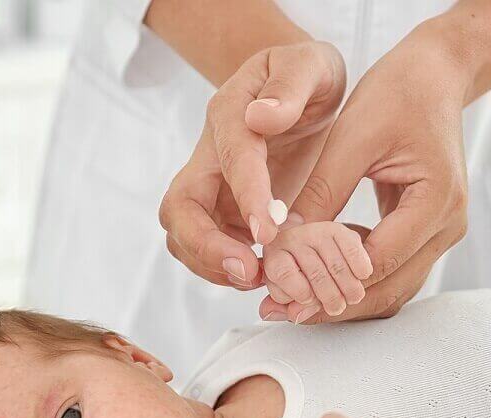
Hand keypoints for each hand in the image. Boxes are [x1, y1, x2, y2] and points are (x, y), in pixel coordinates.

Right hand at [158, 40, 345, 289]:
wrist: (302, 90)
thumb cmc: (308, 75)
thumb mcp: (310, 64)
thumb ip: (290, 84)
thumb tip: (261, 117)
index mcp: (229, 114)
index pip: (230, 158)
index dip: (245, 195)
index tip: (267, 230)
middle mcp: (209, 156)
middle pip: (180, 209)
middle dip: (206, 246)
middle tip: (249, 271)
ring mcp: (212, 189)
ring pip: (187, 237)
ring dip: (214, 266)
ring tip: (261, 279)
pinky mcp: (226, 214)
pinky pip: (213, 250)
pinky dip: (231, 270)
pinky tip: (267, 276)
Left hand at [259, 23, 470, 322]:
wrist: (434, 76)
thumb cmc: (395, 94)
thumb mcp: (350, 136)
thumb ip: (321, 191)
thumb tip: (282, 241)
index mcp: (436, 200)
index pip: (378, 263)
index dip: (328, 282)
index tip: (283, 292)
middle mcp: (447, 226)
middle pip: (388, 290)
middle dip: (333, 304)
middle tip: (281, 312)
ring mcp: (441, 233)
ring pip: (391, 290)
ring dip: (342, 299)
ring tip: (291, 303)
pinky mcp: (426, 232)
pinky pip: (391, 270)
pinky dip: (353, 277)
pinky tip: (314, 272)